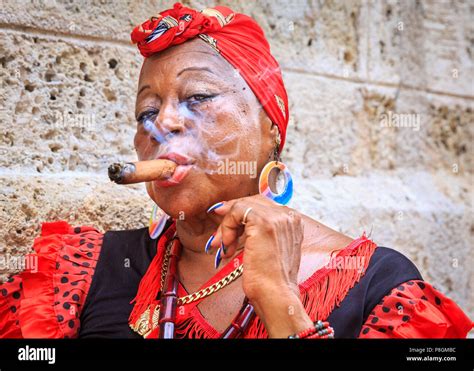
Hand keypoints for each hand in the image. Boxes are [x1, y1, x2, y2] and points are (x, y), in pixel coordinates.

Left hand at [207, 195, 312, 336]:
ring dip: (227, 226)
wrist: (276, 295)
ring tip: (222, 246)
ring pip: (242, 206)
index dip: (241, 215)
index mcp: (293, 221)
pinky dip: (227, 226)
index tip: (227, 228)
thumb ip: (259, 233)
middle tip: (218, 238)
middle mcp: (289, 215)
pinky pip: (237, 211)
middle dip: (231, 218)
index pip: (262, 206)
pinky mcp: (263, 222)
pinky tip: (226, 245)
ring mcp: (277, 217)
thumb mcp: (269, 250)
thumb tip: (235, 223)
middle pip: (252, 202)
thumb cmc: (272, 281)